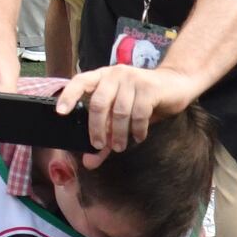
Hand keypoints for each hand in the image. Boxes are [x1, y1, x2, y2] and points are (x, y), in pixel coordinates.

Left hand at [58, 61, 196, 154]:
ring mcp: (132, 78)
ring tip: (121, 146)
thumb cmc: (144, 101)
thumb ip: (105, 138)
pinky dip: (137, 130)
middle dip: (97, 128)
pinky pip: (139, 113)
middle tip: (100, 145)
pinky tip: (139, 137)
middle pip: (99, 103)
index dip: (69, 96)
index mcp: (102, 77)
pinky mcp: (149, 87)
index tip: (60, 113)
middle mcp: (115, 74)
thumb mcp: (122, 119)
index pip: (80, 81)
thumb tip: (89, 162)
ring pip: (119, 112)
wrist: (176, 85)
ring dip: (119, 134)